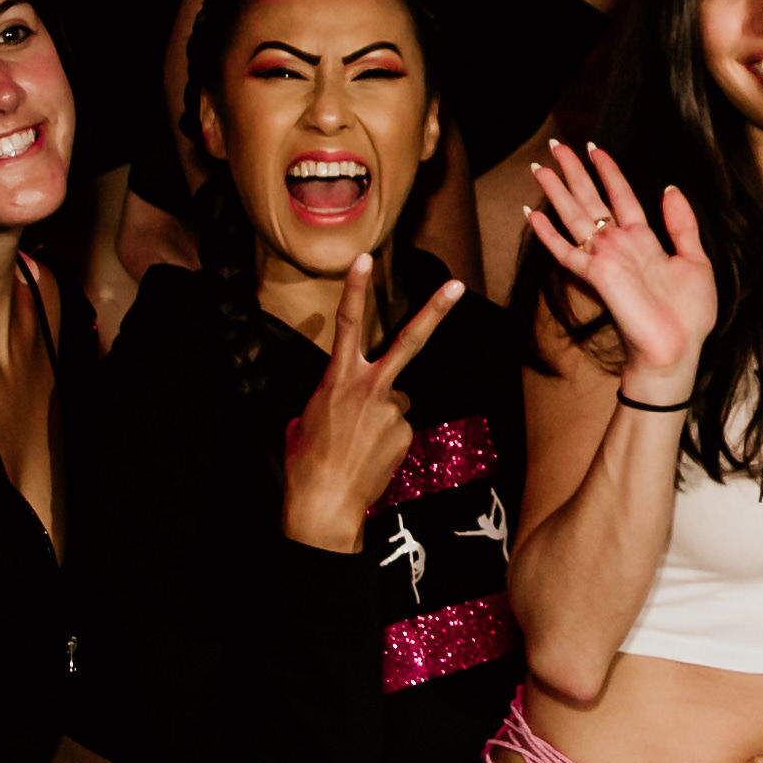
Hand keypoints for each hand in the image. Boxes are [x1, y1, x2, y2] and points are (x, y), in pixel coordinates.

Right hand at [283, 256, 469, 550]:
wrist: (324, 504)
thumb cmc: (304, 462)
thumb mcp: (304, 418)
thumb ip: (327, 399)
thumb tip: (343, 404)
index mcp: (337, 378)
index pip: (346, 324)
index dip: (354, 289)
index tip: (364, 258)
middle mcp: (370, 387)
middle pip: (410, 341)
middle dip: (435, 310)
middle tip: (457, 284)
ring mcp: (394, 410)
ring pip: (396, 400)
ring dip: (382, 414)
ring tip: (359, 444)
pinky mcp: (407, 433)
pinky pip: (400, 426)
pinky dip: (388, 438)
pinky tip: (371, 456)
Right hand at [520, 139, 720, 395]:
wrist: (677, 348)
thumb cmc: (688, 314)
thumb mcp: (696, 260)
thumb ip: (682, 224)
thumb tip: (669, 188)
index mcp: (644, 240)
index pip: (621, 196)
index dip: (609, 171)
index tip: (595, 148)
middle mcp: (620, 245)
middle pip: (591, 199)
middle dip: (573, 172)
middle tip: (555, 146)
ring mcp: (605, 259)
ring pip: (575, 216)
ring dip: (557, 190)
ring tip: (539, 166)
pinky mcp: (595, 276)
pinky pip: (565, 250)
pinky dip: (547, 233)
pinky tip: (531, 213)